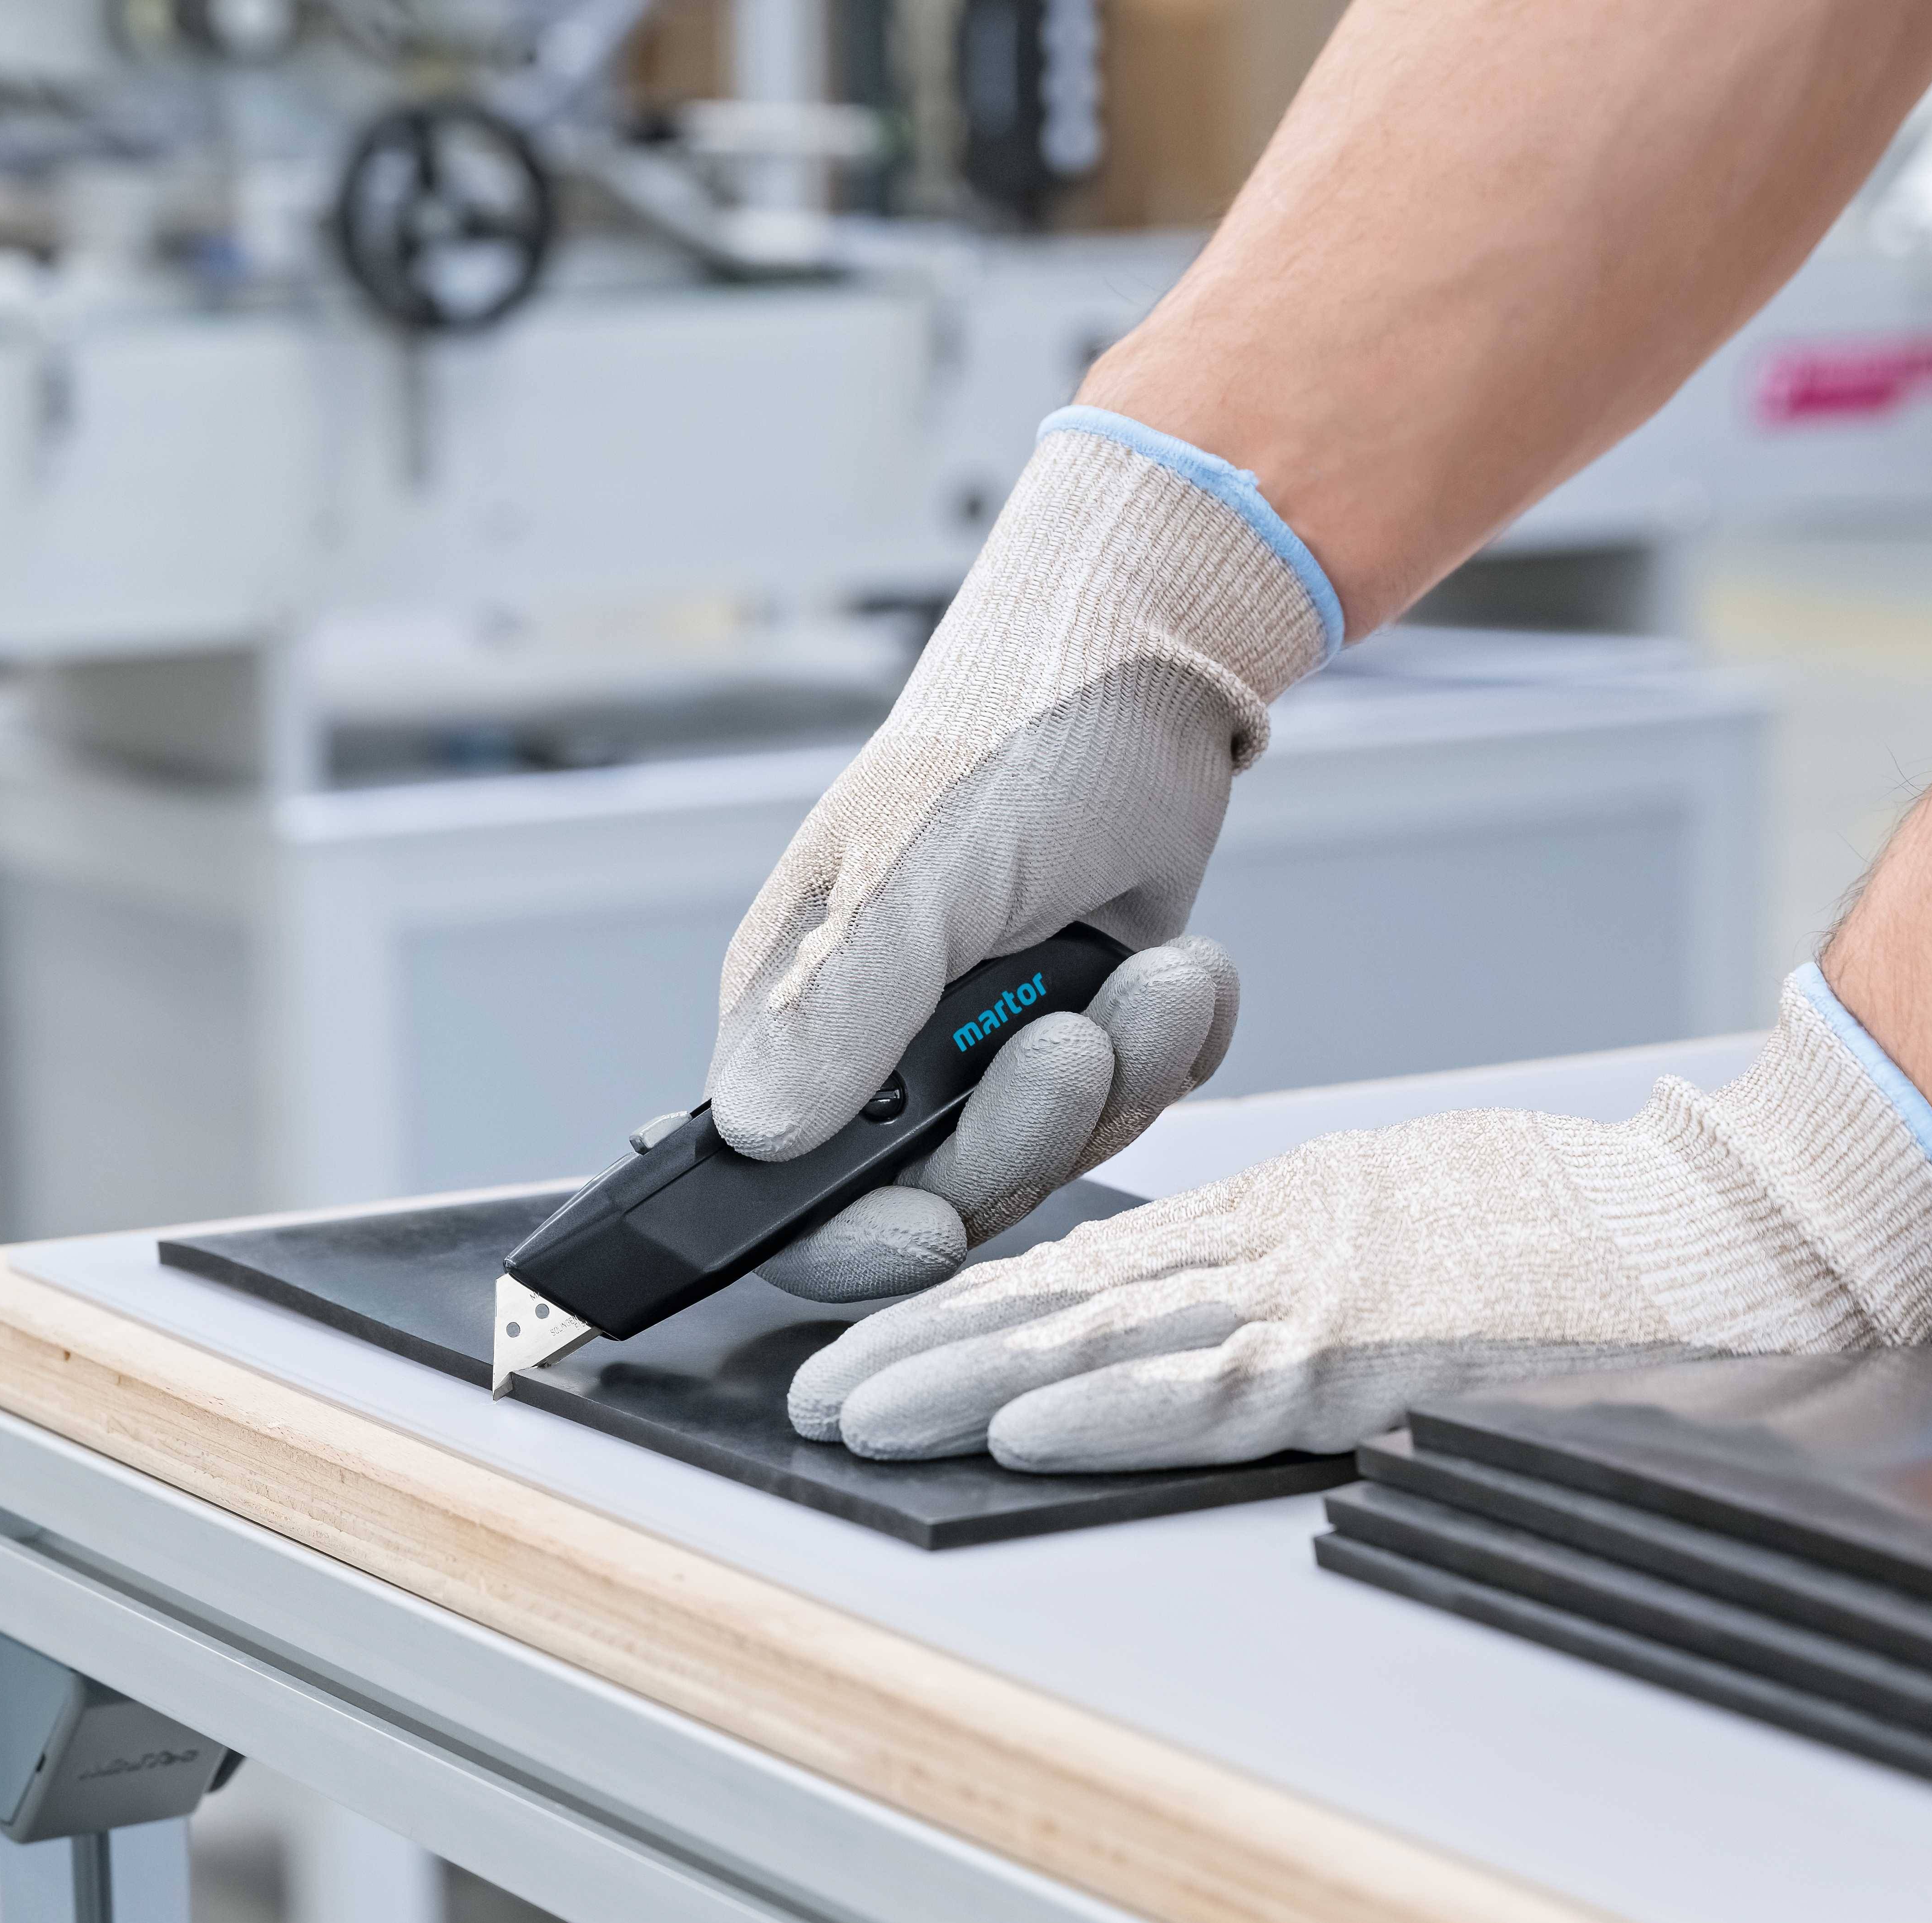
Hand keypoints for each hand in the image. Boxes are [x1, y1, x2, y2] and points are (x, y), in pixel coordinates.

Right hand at [712, 410, 1335, 1301]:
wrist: (1146, 673)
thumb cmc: (1009, 741)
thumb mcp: (915, 873)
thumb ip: (840, 1008)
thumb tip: (753, 1134)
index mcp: (800, 1016)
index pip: (790, 1194)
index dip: (851, 1241)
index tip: (930, 1231)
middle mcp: (886, 1052)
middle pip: (939, 1195)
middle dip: (1027, 1130)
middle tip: (1075, 1042)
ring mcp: (989, 1051)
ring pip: (1051, 1156)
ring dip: (1122, 1072)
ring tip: (1153, 976)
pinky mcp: (1081, 1035)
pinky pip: (1133, 1108)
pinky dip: (1171, 1048)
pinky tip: (1178, 969)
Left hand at [785, 971, 1931, 1469]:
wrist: (1737, 1232)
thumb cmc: (1611, 1246)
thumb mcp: (1436, 1239)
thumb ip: (1336, 1290)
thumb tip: (1260, 1345)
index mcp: (1303, 1217)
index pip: (1107, 1266)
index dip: (983, 1304)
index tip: (891, 1334)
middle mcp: (1288, 1240)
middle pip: (1068, 1294)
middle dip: (926, 1343)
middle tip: (815, 1387)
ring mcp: (1325, 1289)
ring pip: (1101, 1335)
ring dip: (966, 1382)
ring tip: (854, 1415)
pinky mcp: (1374, 1345)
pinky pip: (1212, 1385)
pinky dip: (1104, 1409)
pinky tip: (1016, 1430)